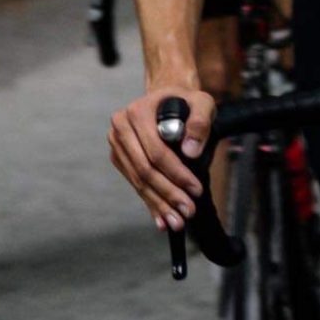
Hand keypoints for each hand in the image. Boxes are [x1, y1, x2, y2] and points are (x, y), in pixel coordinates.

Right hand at [108, 84, 216, 230]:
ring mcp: (118, 145)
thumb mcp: (201, 101)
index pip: (156, 151)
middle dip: (168, 194)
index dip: (176, 173)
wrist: (166, 98)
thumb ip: (200, 122)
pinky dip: (150, 203)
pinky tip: (161, 220)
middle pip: (145, 170)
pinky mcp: (120, 159)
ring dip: (159, 204)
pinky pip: (136, 184)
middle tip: (188, 211)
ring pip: (139, 182)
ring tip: (177, 221)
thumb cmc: (185, 101)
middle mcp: (121, 129)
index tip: (195, 189)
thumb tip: (190, 152)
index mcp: (137, 112)